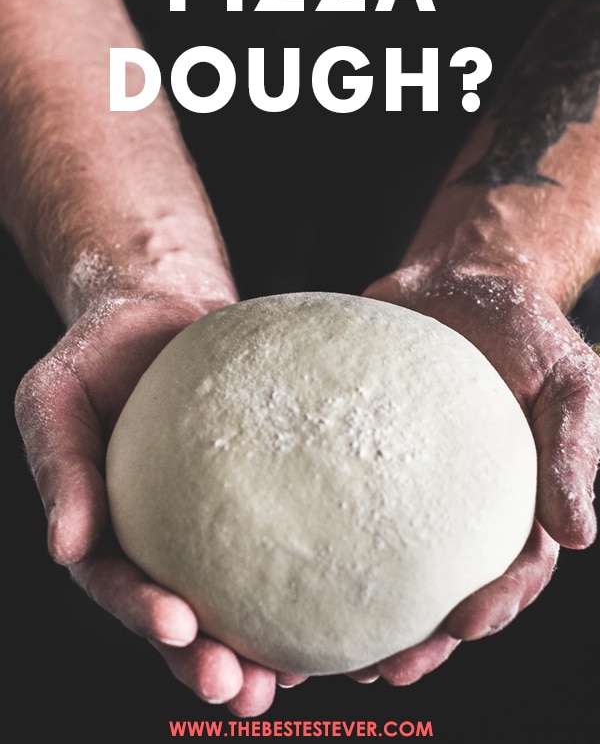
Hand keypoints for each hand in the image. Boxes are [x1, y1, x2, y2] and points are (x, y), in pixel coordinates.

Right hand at [14, 293, 305, 715]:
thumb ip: (58, 466)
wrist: (162, 310)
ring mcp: (216, 518)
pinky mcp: (265, 488)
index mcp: (109, 526)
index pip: (119, 584)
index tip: (178, 627)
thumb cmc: (99, 353)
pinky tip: (342, 593)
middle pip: (184, 615)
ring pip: (241, 594)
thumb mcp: (55, 397)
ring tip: (294, 675)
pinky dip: (309, 572)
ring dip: (264, 643)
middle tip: (243, 690)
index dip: (143, 614)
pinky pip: (286, 533)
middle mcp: (164, 535)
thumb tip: (64, 546)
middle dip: (210, 661)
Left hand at [355, 267, 599, 685]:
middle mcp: (459, 506)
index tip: (464, 626)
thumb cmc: (521, 329)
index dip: (495, 605)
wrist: (456, 280)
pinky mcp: (360, 460)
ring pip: (389, 566)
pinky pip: (340, 509)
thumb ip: (574, 449)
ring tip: (332, 656)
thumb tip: (579, 537)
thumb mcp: (567, 380)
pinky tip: (290, 574)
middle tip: (388, 669)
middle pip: (446, 588)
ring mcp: (406, 486)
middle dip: (423, 639)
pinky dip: (322, 549)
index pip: (514, 570)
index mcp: (515, 499)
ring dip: (367, 617)